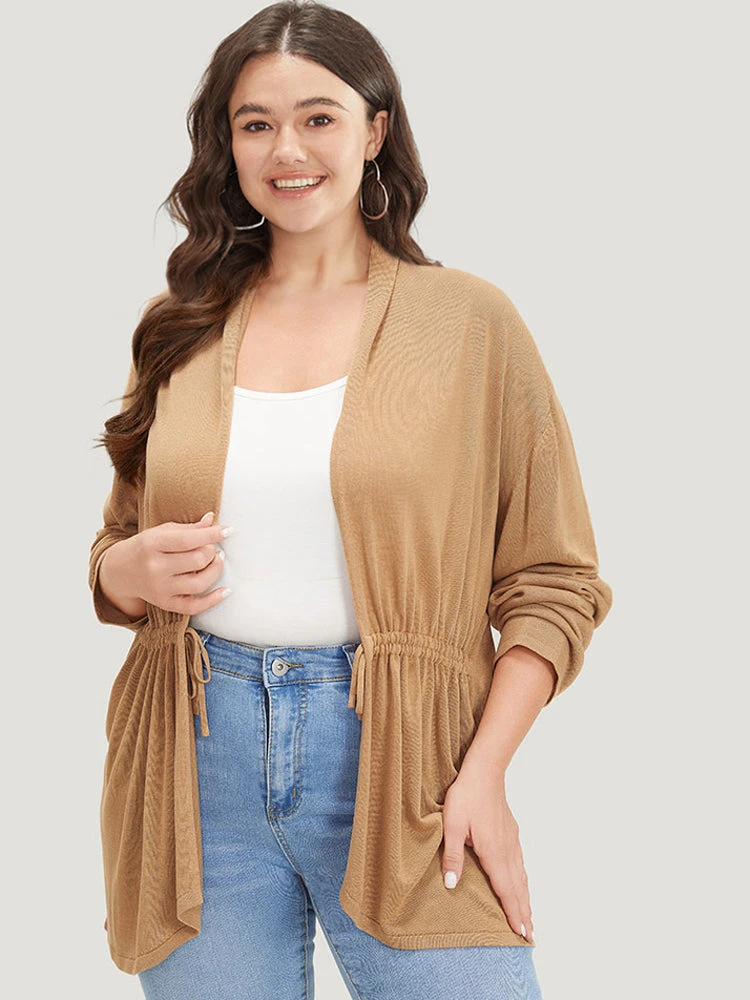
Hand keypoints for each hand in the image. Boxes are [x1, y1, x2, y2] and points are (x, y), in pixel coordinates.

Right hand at [99, 511, 233, 616]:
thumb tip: (212, 520)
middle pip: (197, 560)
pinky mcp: (165, 603)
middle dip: (212, 551)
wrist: (120, 571)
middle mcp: (155, 568)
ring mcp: (160, 588)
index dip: (212, 535)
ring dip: (215, 570)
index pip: (188, 540)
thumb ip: (188, 528)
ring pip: (199, 583)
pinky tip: (225, 590)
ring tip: (217, 560)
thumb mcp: (161, 532)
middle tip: (212, 547)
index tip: (228, 531)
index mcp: (152, 544)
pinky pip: (194, 607)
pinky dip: (213, 600)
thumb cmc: (145, 547)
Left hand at [441, 766, 534, 942]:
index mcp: (493, 852)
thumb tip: (451, 884)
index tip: (522, 934)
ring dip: (526, 899)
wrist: (485, 772)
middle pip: (518, 888)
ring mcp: (512, 841)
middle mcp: (507, 850)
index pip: (506, 890)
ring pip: (521, 877)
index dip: (514, 913)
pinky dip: (523, 881)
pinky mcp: (511, 833)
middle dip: (524, 913)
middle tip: (531, 937)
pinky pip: (520, 864)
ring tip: (529, 917)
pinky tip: (521, 883)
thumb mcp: (452, 825)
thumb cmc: (466, 796)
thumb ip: (452, 855)